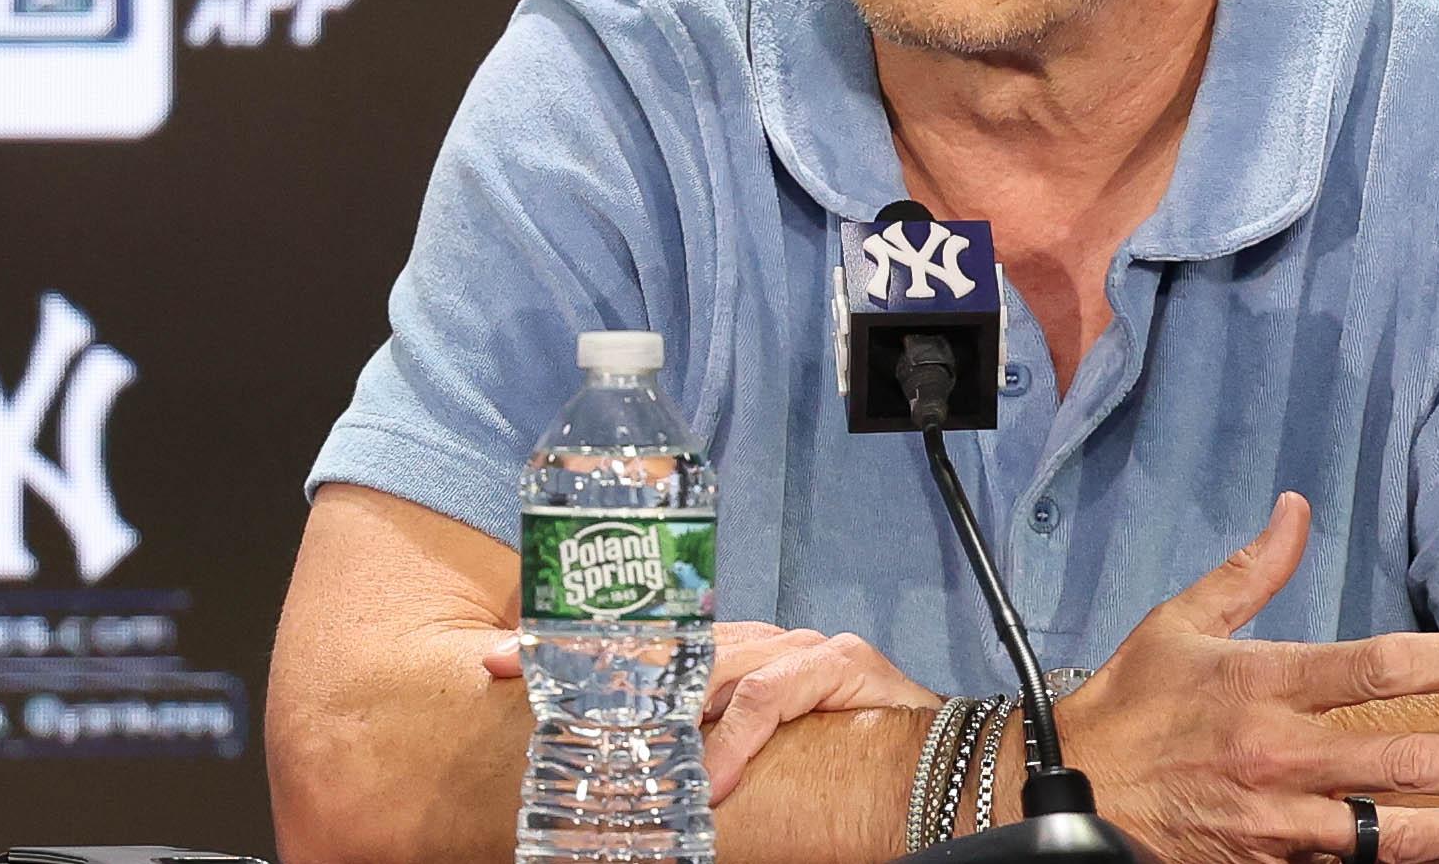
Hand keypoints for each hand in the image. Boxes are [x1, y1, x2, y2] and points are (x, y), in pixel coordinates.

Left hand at [484, 620, 940, 802]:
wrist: (937, 770)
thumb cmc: (842, 772)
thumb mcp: (748, 763)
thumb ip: (698, 761)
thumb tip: (627, 796)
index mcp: (735, 661)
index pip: (645, 648)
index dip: (573, 651)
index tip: (501, 663)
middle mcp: (762, 643)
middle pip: (661, 642)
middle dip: (583, 657)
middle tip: (512, 668)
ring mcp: (799, 648)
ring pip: (709, 662)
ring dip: (653, 703)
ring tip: (606, 733)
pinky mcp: (837, 664)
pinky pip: (771, 697)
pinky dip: (737, 738)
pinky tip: (711, 776)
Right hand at [1057, 493, 1438, 863]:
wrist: (1068, 791)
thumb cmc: (1128, 703)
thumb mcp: (1180, 623)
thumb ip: (1251, 572)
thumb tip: (1296, 508)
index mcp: (1262, 685)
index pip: (1375, 668)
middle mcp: (1277, 754)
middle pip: (1402, 760)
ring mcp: (1274, 819)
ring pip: (1388, 833)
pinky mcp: (1264, 862)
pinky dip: (1394, 861)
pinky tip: (1437, 854)